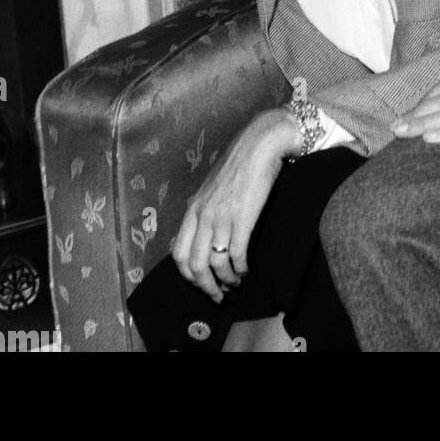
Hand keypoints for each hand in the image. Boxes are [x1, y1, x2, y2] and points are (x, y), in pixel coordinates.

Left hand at [172, 108, 300, 301]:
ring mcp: (222, 217)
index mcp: (194, 208)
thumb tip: (208, 236)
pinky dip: (241, 269)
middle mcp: (203, 215)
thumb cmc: (240, 164)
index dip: (188, 276)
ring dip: (226, 281)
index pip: (179, 254)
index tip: (201, 284)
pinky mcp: (242, 218)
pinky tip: (246, 270)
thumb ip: (206, 210)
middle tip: (219, 296)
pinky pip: (237, 254)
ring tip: (236, 283)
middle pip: (195, 266)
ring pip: (216, 264)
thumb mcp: (213, 187)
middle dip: (206, 287)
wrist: (260, 144)